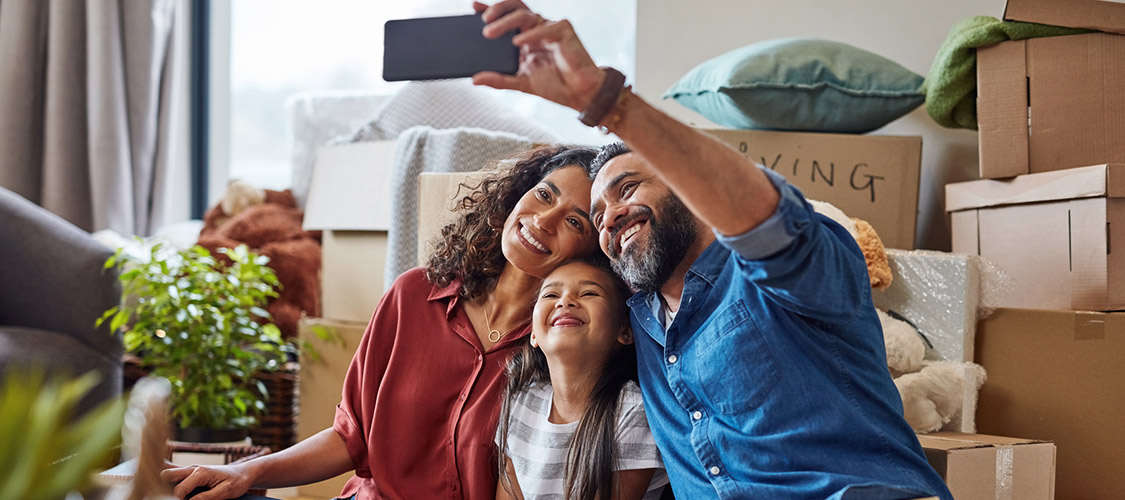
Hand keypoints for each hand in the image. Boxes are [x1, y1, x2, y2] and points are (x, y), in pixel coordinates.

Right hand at [160, 463, 253, 499]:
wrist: (244, 473)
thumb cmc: (237, 481)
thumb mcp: (225, 492)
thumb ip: (206, 498)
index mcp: (201, 472)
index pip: (179, 489)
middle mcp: (193, 468)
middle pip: (166, 475)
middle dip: (164, 488)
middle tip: (170, 497)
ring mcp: (190, 469)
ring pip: (167, 471)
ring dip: (165, 482)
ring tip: (166, 493)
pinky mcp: (190, 472)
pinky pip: (173, 471)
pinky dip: (168, 478)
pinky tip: (167, 485)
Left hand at [472, 0, 605, 111]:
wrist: (578, 94)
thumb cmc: (554, 85)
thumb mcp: (520, 83)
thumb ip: (498, 80)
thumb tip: (475, 79)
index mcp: (524, 37)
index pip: (505, 17)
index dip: (490, 9)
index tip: (472, 8)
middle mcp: (535, 29)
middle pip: (514, 8)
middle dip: (496, 9)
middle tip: (483, 20)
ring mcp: (549, 28)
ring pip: (525, 14)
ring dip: (506, 21)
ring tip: (490, 32)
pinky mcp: (564, 30)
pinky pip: (546, 27)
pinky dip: (531, 34)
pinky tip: (518, 42)